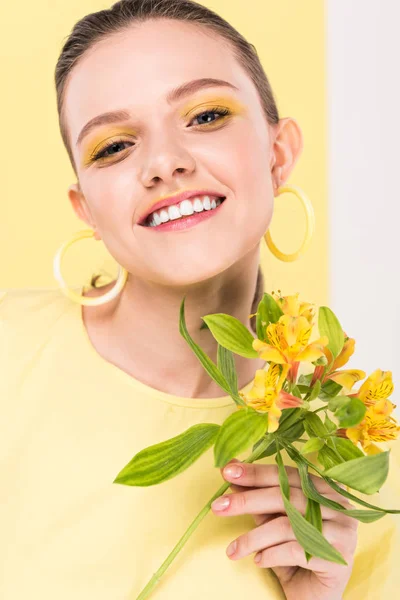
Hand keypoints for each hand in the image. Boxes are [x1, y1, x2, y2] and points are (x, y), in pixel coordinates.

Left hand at [211, 458, 357, 599]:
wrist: (315, 597)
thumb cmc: (294, 554)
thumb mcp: (271, 523)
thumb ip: (256, 498)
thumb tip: (230, 469)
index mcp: (323, 489)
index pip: (285, 474)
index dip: (255, 472)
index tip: (227, 471)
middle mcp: (337, 505)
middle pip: (285, 496)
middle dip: (247, 500)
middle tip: (217, 507)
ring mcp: (342, 530)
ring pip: (287, 525)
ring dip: (253, 538)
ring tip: (233, 550)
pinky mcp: (339, 557)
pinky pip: (296, 550)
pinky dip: (271, 555)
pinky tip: (258, 561)